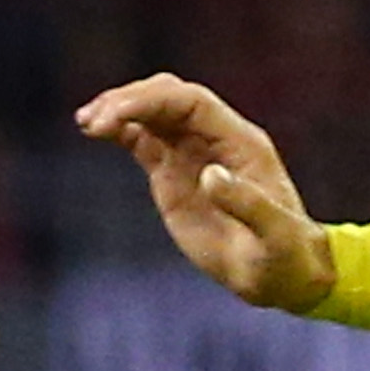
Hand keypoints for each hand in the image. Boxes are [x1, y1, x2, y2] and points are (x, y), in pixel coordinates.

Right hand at [72, 74, 334, 309]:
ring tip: (86, 123)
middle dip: (130, 101)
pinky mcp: (172, 174)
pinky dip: (119, 131)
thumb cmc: (283, 255)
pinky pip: (142, 140)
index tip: (118, 116)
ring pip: (151, 113)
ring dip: (118, 110)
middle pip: (167, 97)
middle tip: (95, 121)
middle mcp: (214, 139)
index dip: (154, 101)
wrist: (279, 273)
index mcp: (240, 142)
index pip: (191, 103)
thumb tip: (209, 175)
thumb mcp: (274, 236)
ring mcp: (191, 154)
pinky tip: (94, 131)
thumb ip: (246, 204)